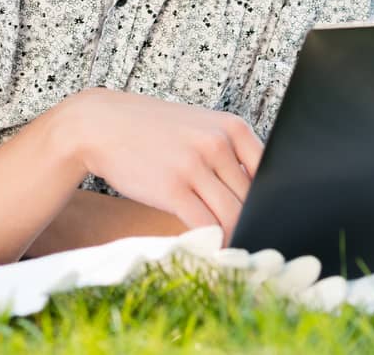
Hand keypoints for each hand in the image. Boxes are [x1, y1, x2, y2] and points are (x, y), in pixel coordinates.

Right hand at [57, 88, 262, 243]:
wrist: (101, 125)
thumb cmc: (152, 131)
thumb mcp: (199, 128)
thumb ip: (229, 155)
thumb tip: (257, 195)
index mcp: (232, 127)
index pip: (271, 172)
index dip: (272, 201)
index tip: (268, 218)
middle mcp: (218, 143)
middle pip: (252, 198)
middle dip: (254, 222)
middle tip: (254, 241)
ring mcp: (195, 165)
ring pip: (232, 215)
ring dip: (234, 236)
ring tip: (233, 250)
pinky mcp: (172, 188)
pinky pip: (205, 224)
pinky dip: (212, 241)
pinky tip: (209, 247)